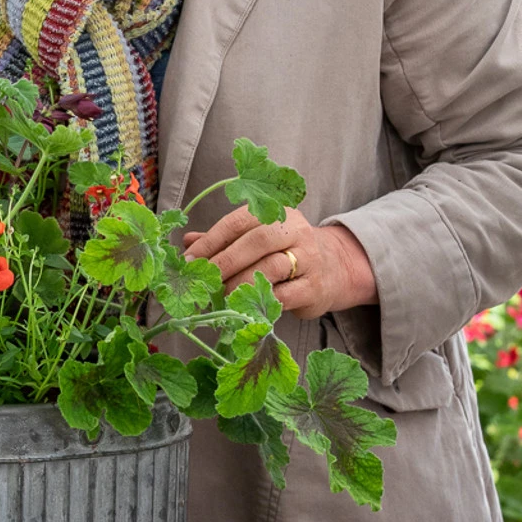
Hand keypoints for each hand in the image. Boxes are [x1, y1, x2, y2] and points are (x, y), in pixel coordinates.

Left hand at [181, 206, 377, 318]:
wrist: (335, 268)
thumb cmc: (282, 251)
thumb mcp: (255, 239)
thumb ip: (223, 240)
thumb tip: (187, 243)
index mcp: (276, 214)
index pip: (238, 222)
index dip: (211, 240)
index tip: (189, 258)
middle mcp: (295, 231)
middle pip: (257, 241)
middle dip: (225, 261)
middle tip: (203, 278)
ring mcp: (309, 259)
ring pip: (270, 268)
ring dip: (239, 283)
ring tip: (220, 295)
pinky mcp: (315, 287)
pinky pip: (284, 295)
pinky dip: (260, 302)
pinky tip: (243, 307)